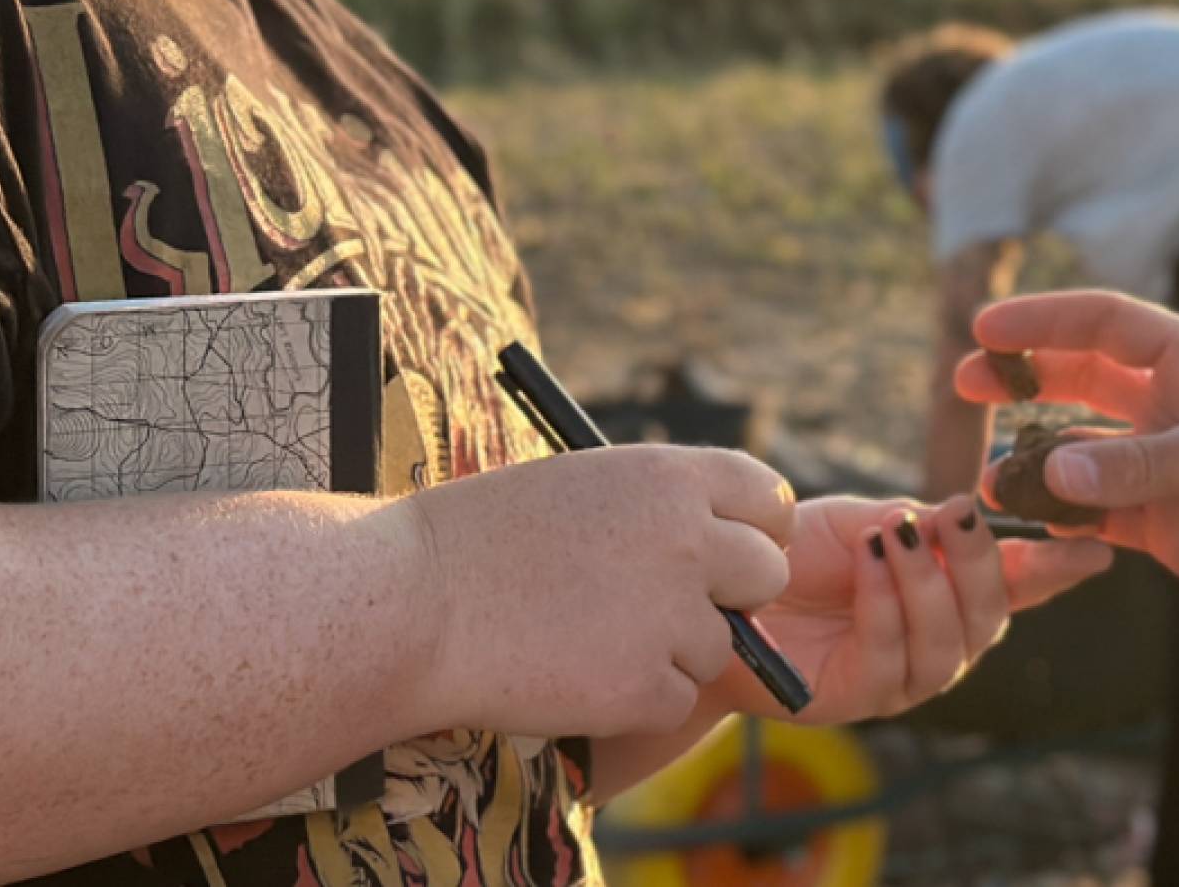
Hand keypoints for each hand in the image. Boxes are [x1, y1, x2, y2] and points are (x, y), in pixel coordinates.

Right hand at [394, 445, 795, 739]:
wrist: (410, 604)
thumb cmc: (480, 539)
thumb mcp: (583, 485)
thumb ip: (661, 506)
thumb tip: (723, 541)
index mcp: (670, 476)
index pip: (769, 497)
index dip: (751, 529)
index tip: (725, 550)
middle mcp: (687, 540)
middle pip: (766, 576)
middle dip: (731, 596)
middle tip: (665, 607)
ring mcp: (671, 617)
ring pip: (718, 647)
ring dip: (669, 652)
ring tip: (585, 636)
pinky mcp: (645, 687)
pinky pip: (676, 701)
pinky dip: (636, 699)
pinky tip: (573, 674)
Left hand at [706, 495, 1110, 724]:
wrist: (721, 589)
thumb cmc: (796, 554)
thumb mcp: (868, 519)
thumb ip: (921, 523)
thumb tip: (972, 516)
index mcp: (950, 592)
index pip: (1018, 584)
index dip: (1057, 569)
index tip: (1095, 545)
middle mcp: (939, 640)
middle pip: (991, 618)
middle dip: (980, 564)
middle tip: (959, 515)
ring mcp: (901, 678)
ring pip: (949, 645)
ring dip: (927, 584)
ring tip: (894, 537)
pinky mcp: (857, 699)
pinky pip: (890, 658)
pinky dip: (884, 604)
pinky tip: (865, 565)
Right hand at [956, 293, 1178, 635]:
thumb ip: (1138, 465)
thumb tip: (1052, 470)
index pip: (1107, 324)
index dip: (1045, 321)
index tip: (985, 326)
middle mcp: (1175, 407)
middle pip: (1081, 379)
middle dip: (1023, 380)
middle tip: (966, 384)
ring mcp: (1167, 467)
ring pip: (1081, 454)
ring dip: (1036, 462)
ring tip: (992, 479)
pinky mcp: (1166, 525)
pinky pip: (1097, 513)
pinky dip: (1063, 517)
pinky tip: (1035, 523)